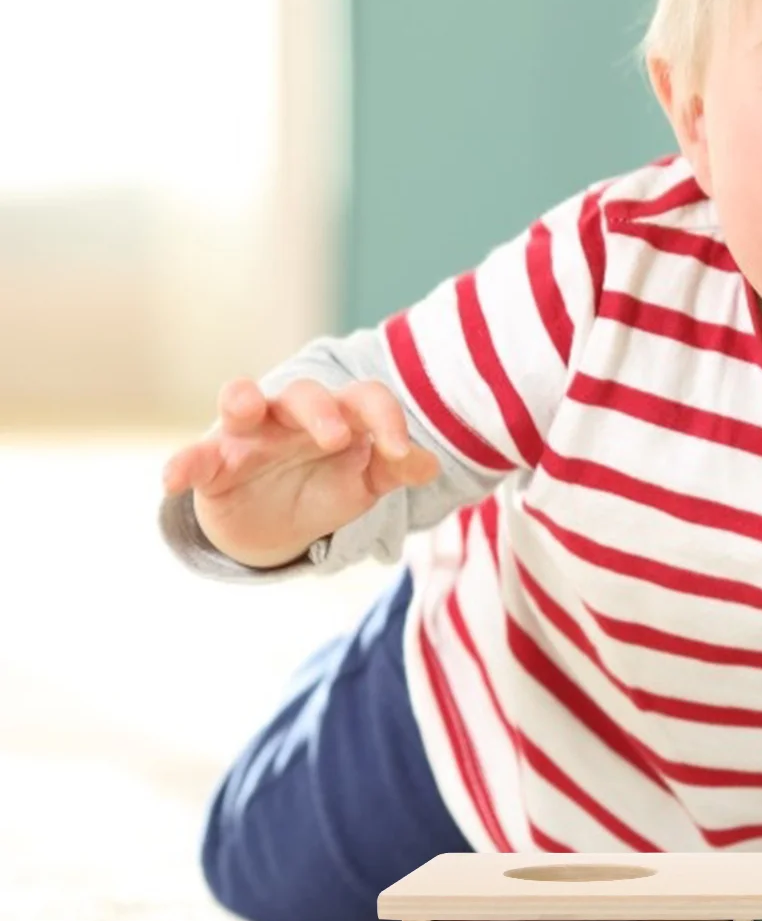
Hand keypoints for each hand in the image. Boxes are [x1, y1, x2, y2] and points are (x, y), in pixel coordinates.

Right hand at [162, 377, 439, 567]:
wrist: (276, 526)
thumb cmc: (326, 488)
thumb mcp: (365, 483)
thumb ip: (394, 469)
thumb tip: (429, 464)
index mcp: (339, 416)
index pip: (364, 399)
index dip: (386, 419)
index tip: (399, 453)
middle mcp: (292, 416)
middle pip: (304, 394)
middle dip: (319, 411)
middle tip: (338, 438)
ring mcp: (249, 435)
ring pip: (242, 402)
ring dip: (241, 399)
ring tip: (243, 406)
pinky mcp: (212, 462)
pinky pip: (194, 457)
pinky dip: (182, 463)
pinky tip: (172, 479)